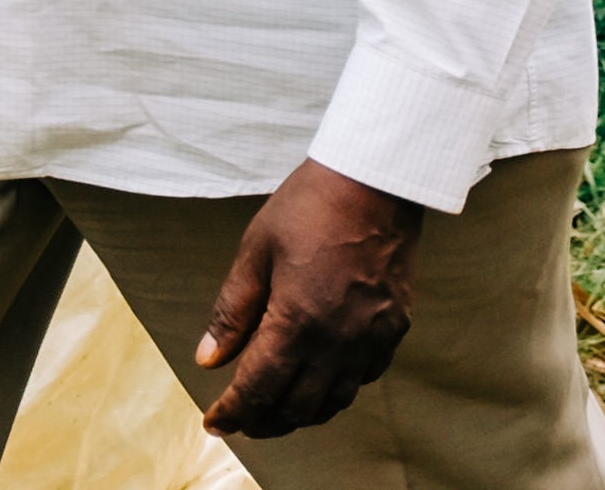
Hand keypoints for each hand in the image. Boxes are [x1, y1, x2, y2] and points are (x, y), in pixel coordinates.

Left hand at [190, 159, 418, 437]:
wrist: (375, 182)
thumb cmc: (308, 208)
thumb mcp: (255, 251)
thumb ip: (232, 310)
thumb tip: (209, 358)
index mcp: (298, 320)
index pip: (259, 387)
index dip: (234, 411)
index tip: (214, 423)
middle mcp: (340, 340)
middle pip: (298, 406)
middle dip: (265, 421)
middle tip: (242, 421)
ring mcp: (373, 338)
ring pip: (334, 400)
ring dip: (301, 413)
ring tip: (275, 411)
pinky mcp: (395, 329)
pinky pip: (364, 378)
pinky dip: (336, 390)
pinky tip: (318, 381)